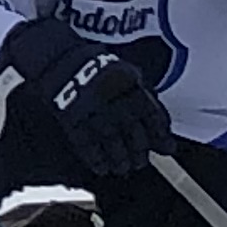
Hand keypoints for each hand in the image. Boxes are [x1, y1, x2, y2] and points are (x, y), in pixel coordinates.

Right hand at [0, 16, 171, 181]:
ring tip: (122, 168)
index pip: (154, 120)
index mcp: (132, 88)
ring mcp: (94, 112)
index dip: (161, 138)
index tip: (166, 149)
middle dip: (138, 154)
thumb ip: (147, 99)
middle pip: (134, 137)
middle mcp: (115, 102)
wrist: (61, 58)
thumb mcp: (128, 74)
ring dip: (119, 160)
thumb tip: (163, 127)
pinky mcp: (72, 120)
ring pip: (112, 144)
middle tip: (139, 162)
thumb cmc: (97, 67)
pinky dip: (95, 159)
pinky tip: (101, 167)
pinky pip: (87, 145)